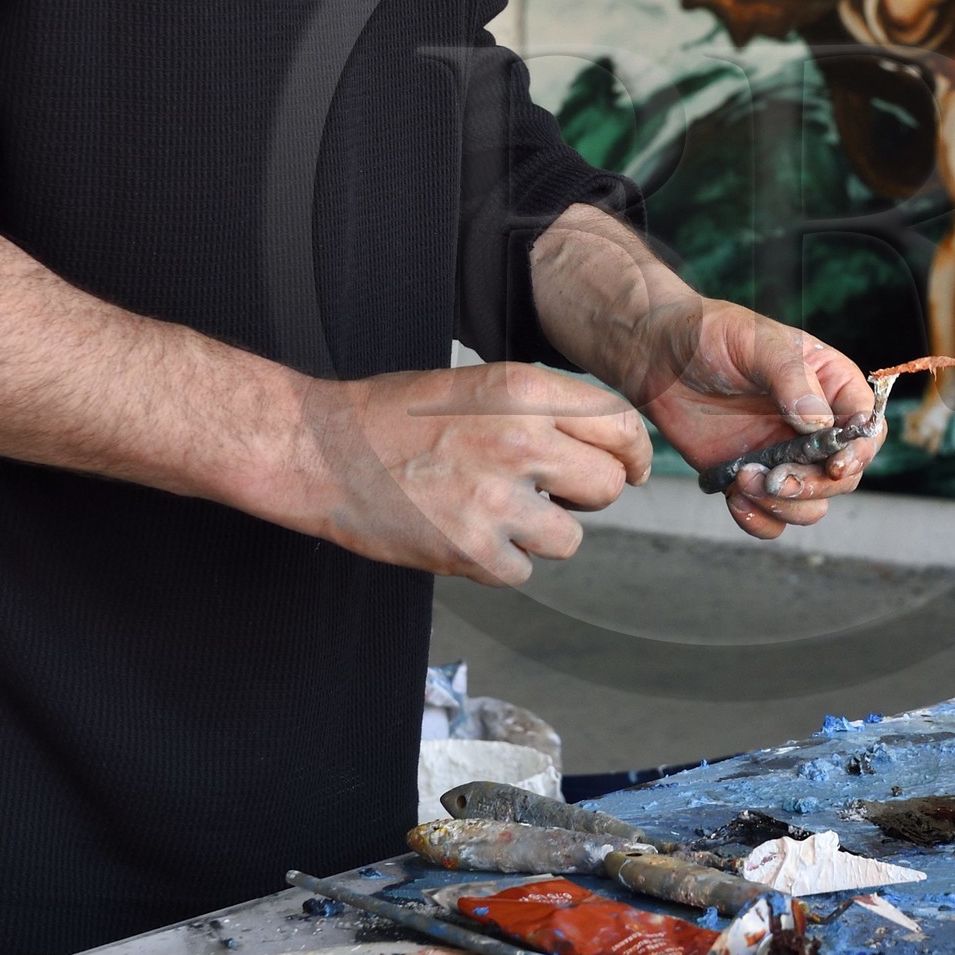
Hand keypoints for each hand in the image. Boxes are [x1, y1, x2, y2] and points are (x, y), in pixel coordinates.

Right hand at [287, 361, 649, 586]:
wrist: (322, 452)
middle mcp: (519, 441)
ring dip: (543, 532)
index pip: (621, 425)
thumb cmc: (396, 415)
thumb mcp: (478, 384)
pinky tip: (468, 533)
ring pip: (571, 537)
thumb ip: (543, 408)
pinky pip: (523, 571)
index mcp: (524, 391)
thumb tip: (609, 442)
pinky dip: (501, 561)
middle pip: (610, 486)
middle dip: (589, 495)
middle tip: (554, 492)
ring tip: (496, 510)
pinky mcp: (470, 550)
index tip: (630, 468)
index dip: (633, 453)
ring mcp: (495, 499)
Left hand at [639, 298, 884, 540]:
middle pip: (843, 475)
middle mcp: (814, 426)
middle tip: (776, 479)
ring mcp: (784, 455)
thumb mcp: (756, 342)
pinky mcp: (750, 477)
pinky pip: (771, 517)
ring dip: (786, 506)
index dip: (859, 451)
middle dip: (814, 485)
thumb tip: (817, 420)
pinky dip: (759, 520)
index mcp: (830, 384)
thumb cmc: (711, 334)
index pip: (865, 426)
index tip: (833, 464)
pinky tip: (734, 499)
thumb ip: (790, 377)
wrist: (656, 354)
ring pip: (811, 503)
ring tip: (744, 483)